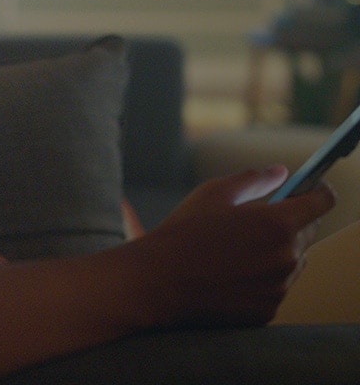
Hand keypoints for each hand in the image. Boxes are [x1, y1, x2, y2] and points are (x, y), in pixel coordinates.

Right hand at [131, 167, 334, 328]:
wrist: (160, 281)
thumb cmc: (185, 231)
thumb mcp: (215, 193)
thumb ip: (254, 179)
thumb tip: (281, 172)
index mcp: (276, 223)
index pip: (322, 202)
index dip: (318, 191)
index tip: (311, 189)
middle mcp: (286, 258)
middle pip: (308, 231)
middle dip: (290, 221)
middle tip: (256, 218)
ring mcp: (279, 288)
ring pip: (293, 261)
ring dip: (278, 250)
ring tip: (238, 247)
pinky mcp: (267, 310)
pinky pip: (277, 286)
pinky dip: (263, 276)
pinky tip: (232, 270)